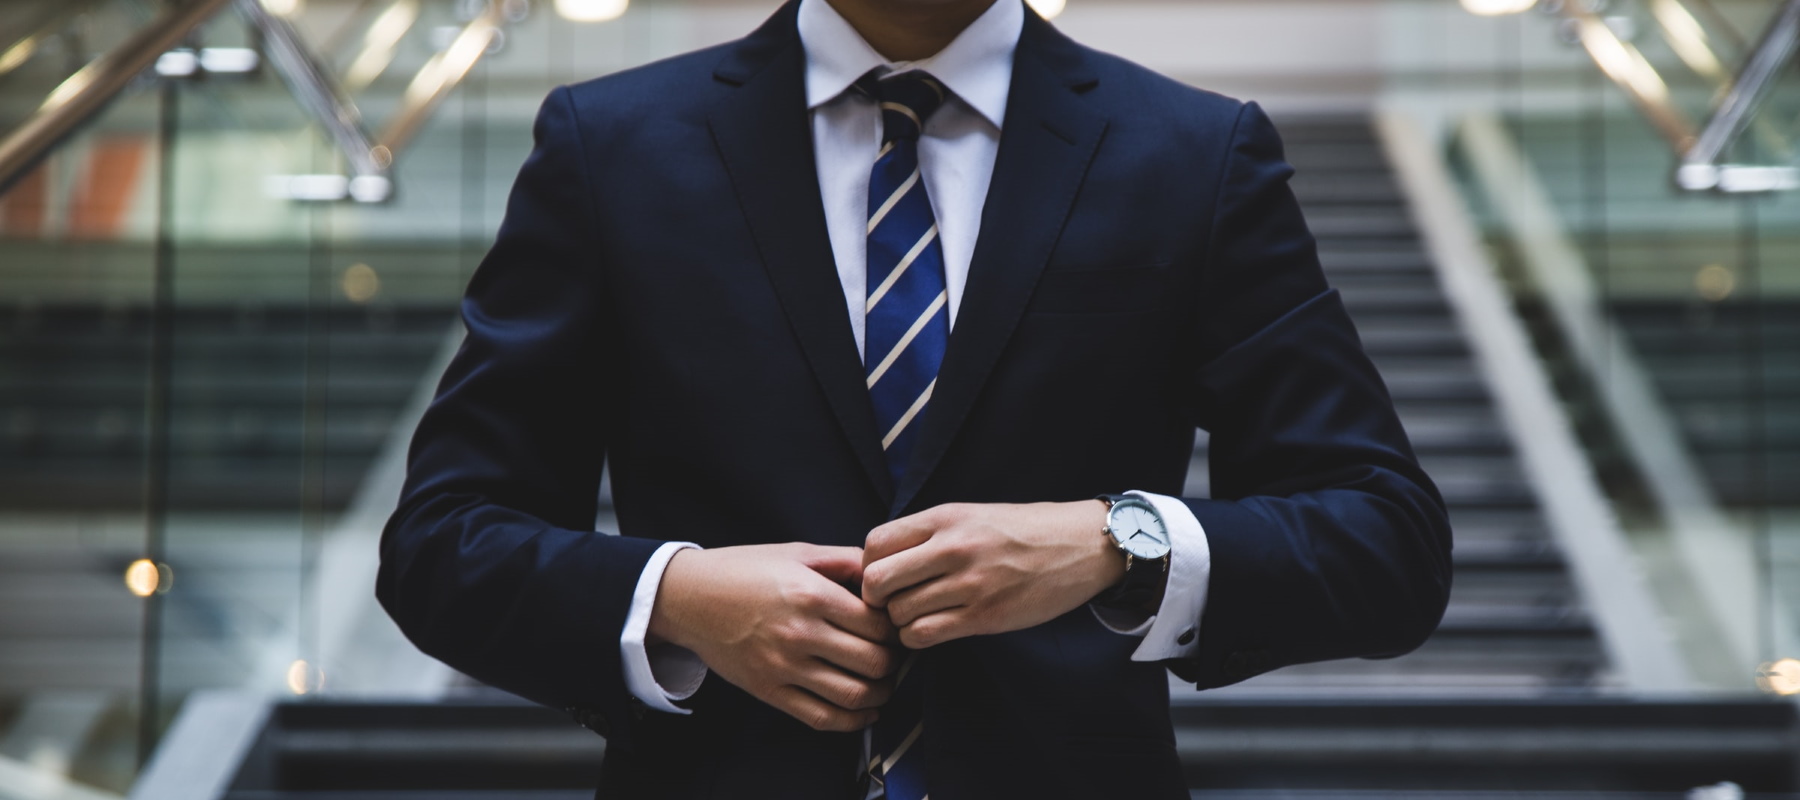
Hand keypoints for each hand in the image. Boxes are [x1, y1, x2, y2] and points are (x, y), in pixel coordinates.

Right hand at [648, 543, 899, 731]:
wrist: (689, 598)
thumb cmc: (744, 570)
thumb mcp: (797, 553)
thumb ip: (845, 560)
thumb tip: (884, 572)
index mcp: (811, 595)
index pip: (878, 624)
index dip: (896, 628)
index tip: (896, 626)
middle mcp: (800, 633)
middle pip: (873, 662)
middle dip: (894, 662)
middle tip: (895, 655)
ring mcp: (784, 667)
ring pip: (853, 695)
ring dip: (881, 694)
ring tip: (884, 683)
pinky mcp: (769, 691)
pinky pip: (821, 717)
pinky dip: (853, 721)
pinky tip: (865, 711)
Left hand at [861, 502, 1123, 648]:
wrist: (1080, 545)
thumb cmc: (1023, 531)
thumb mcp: (971, 515)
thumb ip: (929, 534)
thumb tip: (881, 560)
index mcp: (945, 517)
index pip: (874, 543)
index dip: (868, 565)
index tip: (884, 576)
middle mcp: (953, 548)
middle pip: (877, 581)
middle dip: (876, 598)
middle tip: (892, 602)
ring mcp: (969, 584)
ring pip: (899, 614)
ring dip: (900, 621)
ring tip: (918, 615)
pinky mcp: (985, 616)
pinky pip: (925, 635)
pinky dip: (918, 638)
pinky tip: (932, 629)